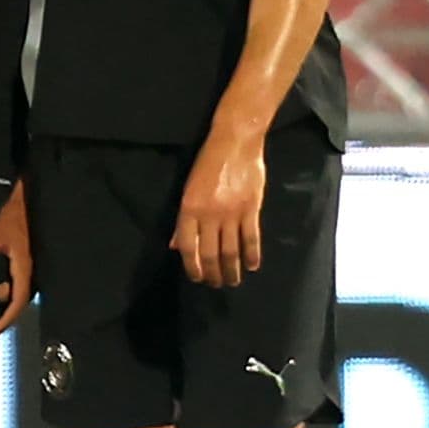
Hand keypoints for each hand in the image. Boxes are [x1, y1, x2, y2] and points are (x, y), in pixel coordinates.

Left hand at [0, 180, 32, 336]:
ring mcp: (34, 266)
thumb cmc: (12, 216)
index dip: (6, 319)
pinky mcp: (32, 260)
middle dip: (6, 314)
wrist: (32, 199)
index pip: (18, 302)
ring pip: (22, 292)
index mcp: (24, 269)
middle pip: (21, 301)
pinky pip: (22, 281)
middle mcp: (32, 271)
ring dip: (7, 300)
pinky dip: (10, 289)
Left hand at [172, 126, 265, 288]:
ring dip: (232, 270)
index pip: (188, 247)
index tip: (197, 278)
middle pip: (210, 253)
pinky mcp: (251, 209)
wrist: (234, 143)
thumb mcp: (188, 190)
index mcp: (189, 209)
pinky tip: (251, 266)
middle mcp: (209, 215)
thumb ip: (184, 221)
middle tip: (216, 284)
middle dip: (213, 274)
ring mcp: (231, 213)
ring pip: (231, 250)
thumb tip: (176, 246)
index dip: (192, 267)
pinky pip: (251, 238)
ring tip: (233, 281)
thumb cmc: (207, 164)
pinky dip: (252, 255)